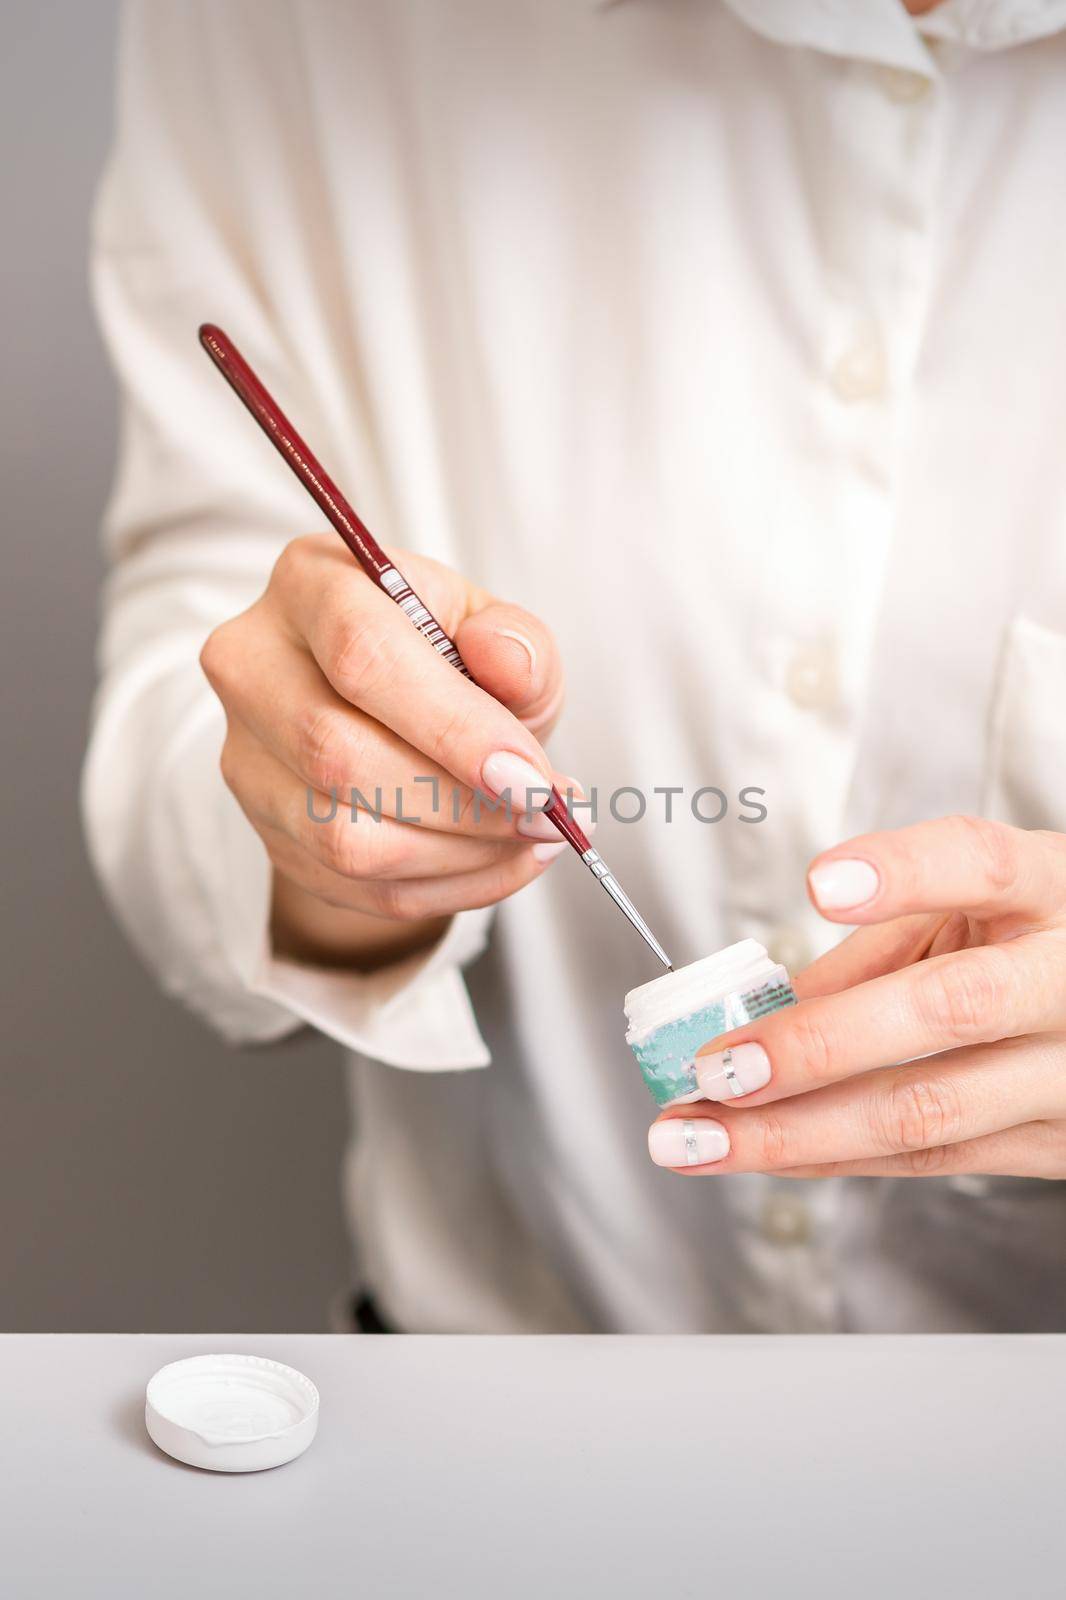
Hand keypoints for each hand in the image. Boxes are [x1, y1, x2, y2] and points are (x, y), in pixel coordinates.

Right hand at [200, 534, 574, 968]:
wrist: (398, 716)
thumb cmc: (450, 660)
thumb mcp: (497, 631)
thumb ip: (516, 641)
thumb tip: (509, 661)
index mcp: (311, 582)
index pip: (361, 654)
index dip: (451, 727)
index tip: (532, 780)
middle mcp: (254, 663)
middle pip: (337, 755)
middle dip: (461, 805)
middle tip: (547, 817)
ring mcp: (246, 753)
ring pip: (340, 837)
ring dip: (457, 855)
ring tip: (532, 837)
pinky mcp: (265, 828)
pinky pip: (354, 886)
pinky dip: (445, 888)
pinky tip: (500, 862)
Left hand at [648, 816, 1065, 1179]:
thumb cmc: (1026, 940)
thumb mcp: (966, 911)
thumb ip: (873, 949)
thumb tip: (751, 1008)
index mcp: (1052, 889)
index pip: (982, 864)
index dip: (904, 870)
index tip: (818, 884)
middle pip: (951, 1007)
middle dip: (819, 1045)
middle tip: (720, 1066)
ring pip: (930, 1109)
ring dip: (795, 1130)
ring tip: (700, 1133)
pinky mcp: (1057, 1143)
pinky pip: (931, 1159)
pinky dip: (830, 1156)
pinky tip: (758, 1151)